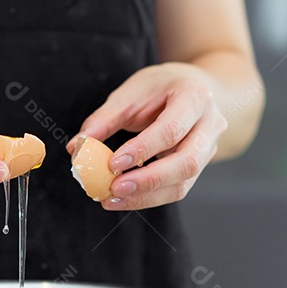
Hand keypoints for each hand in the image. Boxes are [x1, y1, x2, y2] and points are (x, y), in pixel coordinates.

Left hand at [68, 63, 225, 210]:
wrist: (193, 89)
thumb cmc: (160, 88)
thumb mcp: (131, 93)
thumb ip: (104, 120)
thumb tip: (76, 148)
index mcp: (195, 97)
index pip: (172, 129)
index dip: (143, 149)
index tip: (113, 163)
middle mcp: (210, 125)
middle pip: (187, 162)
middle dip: (149, 180)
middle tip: (114, 188)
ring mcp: (209, 149)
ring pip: (183, 183)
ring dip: (146, 196)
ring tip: (112, 199)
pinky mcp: (200, 167)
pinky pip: (176, 189)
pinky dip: (148, 197)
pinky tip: (123, 198)